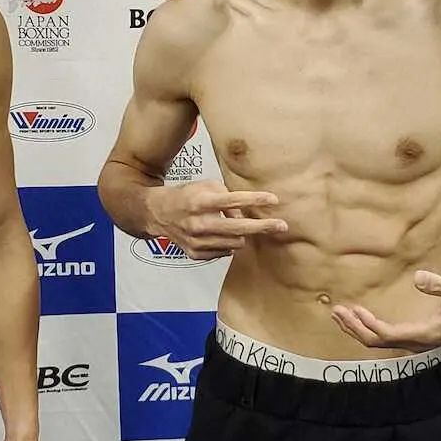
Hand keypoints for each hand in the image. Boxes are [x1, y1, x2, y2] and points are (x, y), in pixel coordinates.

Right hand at [148, 180, 286, 260]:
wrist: (158, 213)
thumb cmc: (186, 196)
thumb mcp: (205, 186)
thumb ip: (227, 197)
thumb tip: (245, 215)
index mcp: (200, 202)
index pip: (233, 200)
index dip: (256, 200)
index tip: (274, 199)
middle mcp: (198, 223)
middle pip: (239, 228)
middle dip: (263, 226)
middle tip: (282, 226)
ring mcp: (197, 241)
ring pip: (235, 242)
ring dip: (241, 234)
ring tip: (237, 226)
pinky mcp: (195, 253)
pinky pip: (224, 251)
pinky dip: (227, 243)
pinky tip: (219, 234)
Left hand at [331, 270, 440, 351]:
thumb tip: (418, 278)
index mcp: (425, 334)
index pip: (388, 335)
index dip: (369, 325)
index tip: (355, 310)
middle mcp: (417, 342)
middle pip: (378, 342)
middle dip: (355, 328)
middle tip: (336, 312)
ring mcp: (414, 342)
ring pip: (379, 342)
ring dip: (357, 329)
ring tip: (339, 314)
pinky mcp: (413, 337)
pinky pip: (384, 338)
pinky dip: (367, 328)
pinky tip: (358, 317)